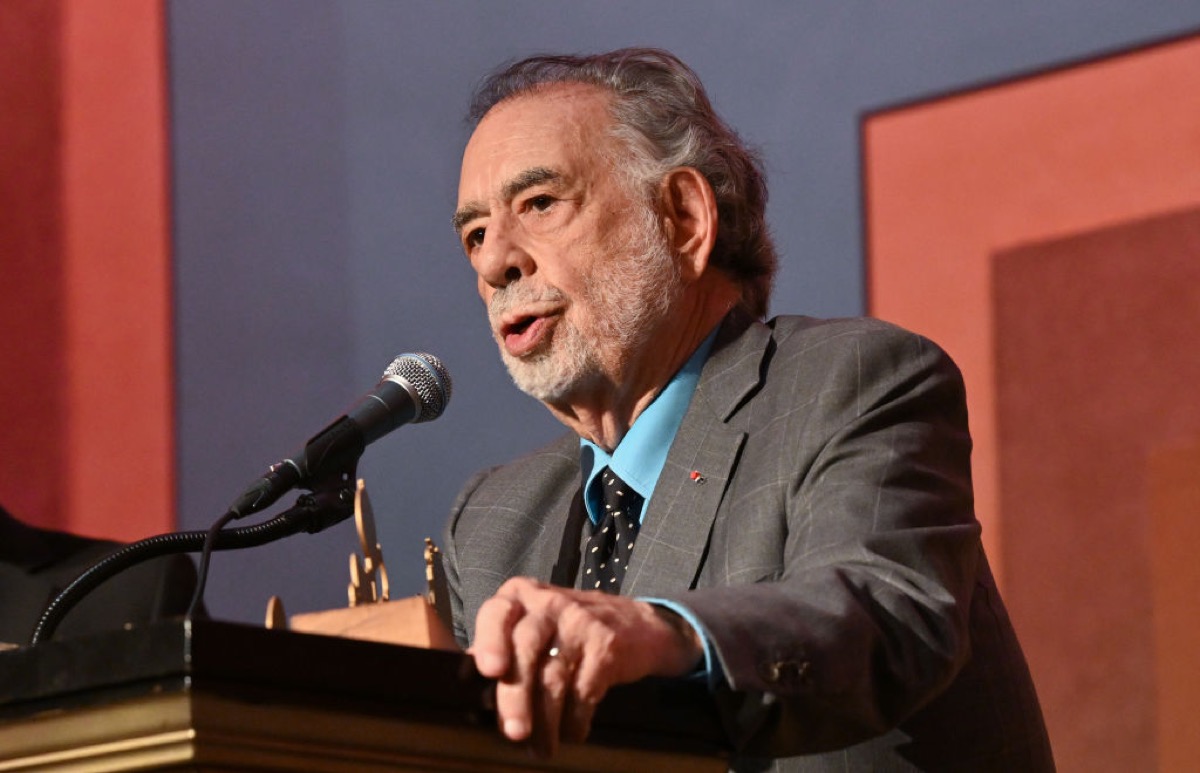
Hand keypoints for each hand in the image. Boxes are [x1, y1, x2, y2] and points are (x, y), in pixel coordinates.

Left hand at [470, 577, 703, 756]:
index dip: (491, 641)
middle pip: (526, 648)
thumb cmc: (566, 630)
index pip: (497, 614)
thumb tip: (464, 679)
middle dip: (516, 696)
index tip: (490, 671)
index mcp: (520, 596)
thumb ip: (500, 644)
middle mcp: (549, 603)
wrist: (637, 625)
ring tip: (541, 748)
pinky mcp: (607, 645)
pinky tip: (572, 733)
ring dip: (546, 721)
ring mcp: (580, 622)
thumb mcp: (532, 623)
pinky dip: (576, 720)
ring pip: (554, 676)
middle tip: (514, 734)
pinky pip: (584, 691)